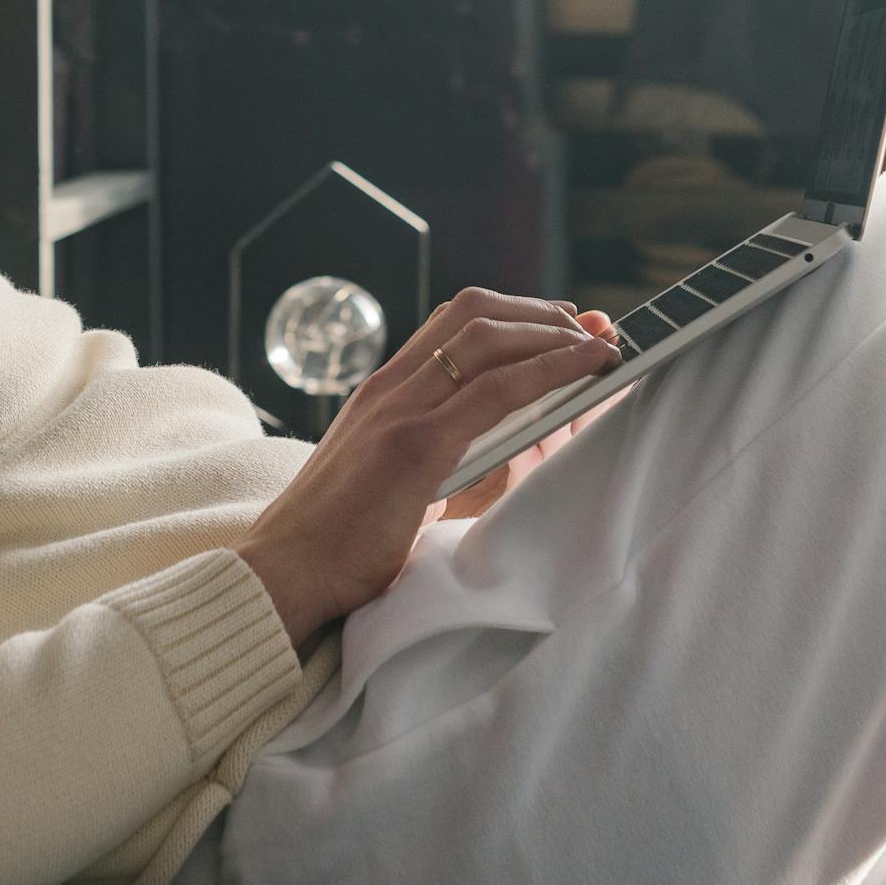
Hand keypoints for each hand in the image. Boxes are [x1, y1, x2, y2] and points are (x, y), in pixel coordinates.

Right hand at [234, 290, 621, 650]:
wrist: (286, 570)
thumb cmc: (338, 540)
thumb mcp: (391, 479)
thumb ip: (441, 454)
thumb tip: (514, 446)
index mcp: (383, 391)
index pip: (452, 322)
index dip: (512, 313)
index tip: (559, 322)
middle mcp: (390, 386)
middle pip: (474, 313)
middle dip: (541, 313)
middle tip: (592, 328)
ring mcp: (400, 410)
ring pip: (487, 338)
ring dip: (553, 335)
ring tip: (599, 348)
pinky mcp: (415, 446)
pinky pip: (494, 391)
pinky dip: (549, 371)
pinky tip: (585, 372)